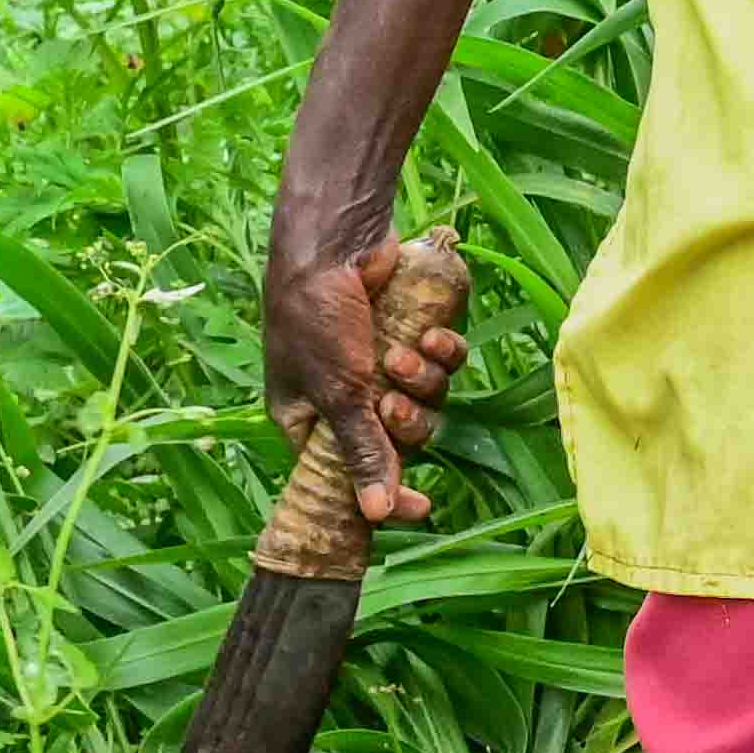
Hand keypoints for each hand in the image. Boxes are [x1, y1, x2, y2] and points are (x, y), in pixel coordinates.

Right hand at [261, 233, 466, 529]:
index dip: (386, 490)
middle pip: (399, 437)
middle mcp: (346, 394)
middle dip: (406, 421)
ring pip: (427, 398)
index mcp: (310, 418)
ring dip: (423, 381)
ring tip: (406, 354)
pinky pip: (443, 360)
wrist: (335, 238)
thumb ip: (361, 451)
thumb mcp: (337, 392)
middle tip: (393, 402)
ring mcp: (381, 361)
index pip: (351, 472)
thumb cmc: (316, 316)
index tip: (421, 507)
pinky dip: (443, 351)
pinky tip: (435, 335)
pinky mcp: (413, 330)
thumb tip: (377, 514)